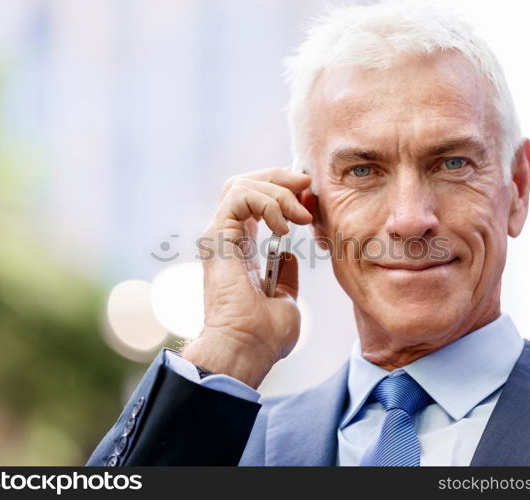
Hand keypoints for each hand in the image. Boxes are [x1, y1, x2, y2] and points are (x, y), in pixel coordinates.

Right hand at [181, 168, 312, 387]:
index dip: (283, 190)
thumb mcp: (285, 297)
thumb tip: (288, 254)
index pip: (254, 200)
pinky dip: (268, 203)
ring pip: (242, 184)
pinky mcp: (218, 237)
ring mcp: (219, 236)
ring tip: (301, 215)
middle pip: (245, 183)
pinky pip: (240, 198)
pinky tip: (284, 226)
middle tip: (307, 186)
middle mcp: (226, 238)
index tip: (311, 198)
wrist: (247, 349)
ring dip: (279, 191)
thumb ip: (285, 273)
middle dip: (280, 178)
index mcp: (239, 249)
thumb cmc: (263, 335)